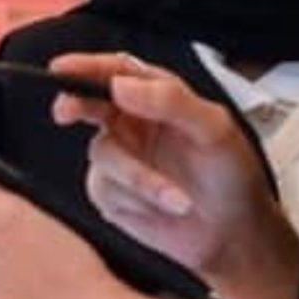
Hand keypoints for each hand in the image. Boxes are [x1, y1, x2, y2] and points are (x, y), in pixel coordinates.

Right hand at [50, 52, 298, 298]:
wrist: (234, 232)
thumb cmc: (231, 175)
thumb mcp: (214, 129)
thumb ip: (170, 100)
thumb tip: (121, 86)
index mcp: (156, 97)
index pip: (117, 71)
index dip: (86, 66)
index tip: (63, 69)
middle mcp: (132, 123)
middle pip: (90, 103)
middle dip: (74, 105)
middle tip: (67, 111)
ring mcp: (121, 158)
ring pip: (102, 153)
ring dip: (140, 178)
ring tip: (179, 198)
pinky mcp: (113, 194)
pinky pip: (105, 188)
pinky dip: (138, 199)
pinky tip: (167, 207)